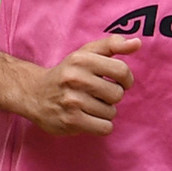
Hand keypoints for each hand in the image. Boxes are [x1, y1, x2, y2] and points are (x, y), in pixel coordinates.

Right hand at [21, 34, 139, 136]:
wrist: (34, 94)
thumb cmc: (67, 73)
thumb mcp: (86, 53)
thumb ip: (112, 45)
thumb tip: (137, 43)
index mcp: (81, 59)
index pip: (122, 71)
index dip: (126, 79)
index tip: (119, 82)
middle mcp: (75, 78)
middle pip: (117, 94)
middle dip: (112, 96)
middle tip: (98, 94)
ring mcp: (72, 101)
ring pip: (111, 112)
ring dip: (105, 111)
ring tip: (89, 106)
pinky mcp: (71, 121)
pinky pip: (104, 127)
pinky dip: (101, 125)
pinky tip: (89, 118)